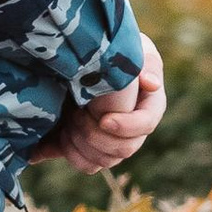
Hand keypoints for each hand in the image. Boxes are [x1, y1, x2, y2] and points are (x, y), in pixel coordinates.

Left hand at [31, 42, 166, 173]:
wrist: (76, 58)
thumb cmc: (110, 47)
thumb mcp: (129, 46)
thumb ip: (143, 61)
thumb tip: (151, 84)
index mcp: (149, 104)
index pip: (147, 123)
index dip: (127, 126)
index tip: (104, 119)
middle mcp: (135, 128)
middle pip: (126, 148)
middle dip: (97, 134)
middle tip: (76, 114)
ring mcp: (115, 142)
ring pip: (107, 160)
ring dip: (83, 143)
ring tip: (67, 120)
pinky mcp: (94, 150)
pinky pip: (89, 165)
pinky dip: (72, 153)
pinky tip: (60, 133)